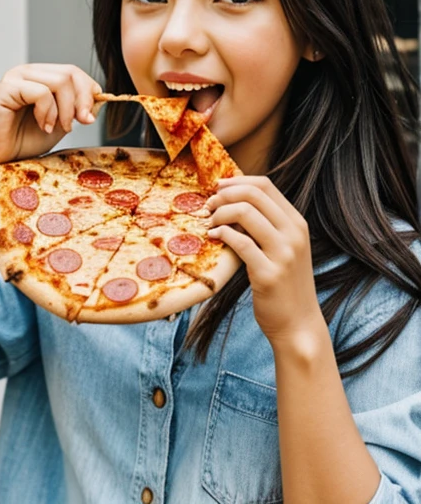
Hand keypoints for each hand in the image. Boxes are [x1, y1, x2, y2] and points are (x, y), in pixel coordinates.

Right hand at [0, 64, 102, 171]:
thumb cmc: (22, 142)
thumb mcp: (60, 124)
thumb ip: (77, 110)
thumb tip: (100, 97)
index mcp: (41, 76)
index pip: (73, 71)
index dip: (88, 92)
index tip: (90, 117)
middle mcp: (28, 72)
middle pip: (70, 73)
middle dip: (81, 100)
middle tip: (80, 124)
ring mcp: (15, 78)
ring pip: (59, 81)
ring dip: (65, 109)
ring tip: (55, 128)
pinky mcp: (5, 89)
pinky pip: (40, 92)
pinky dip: (48, 112)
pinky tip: (42, 126)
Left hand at [206, 176, 323, 348]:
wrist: (299, 325)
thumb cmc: (285, 284)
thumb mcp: (284, 248)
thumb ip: (267, 224)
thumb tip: (234, 199)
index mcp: (297, 223)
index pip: (266, 185)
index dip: (237, 181)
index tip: (218, 188)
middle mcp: (294, 234)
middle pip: (254, 194)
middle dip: (225, 195)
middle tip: (209, 205)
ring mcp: (284, 254)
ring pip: (245, 212)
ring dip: (220, 213)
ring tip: (210, 223)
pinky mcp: (269, 274)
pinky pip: (240, 242)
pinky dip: (221, 234)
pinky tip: (213, 237)